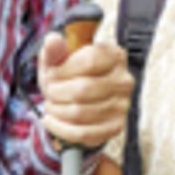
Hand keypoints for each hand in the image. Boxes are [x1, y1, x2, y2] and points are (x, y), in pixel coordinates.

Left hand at [38, 32, 132, 149]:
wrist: (81, 97)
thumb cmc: (70, 74)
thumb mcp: (59, 58)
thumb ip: (54, 49)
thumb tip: (52, 40)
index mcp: (114, 56)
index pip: (89, 61)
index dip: (64, 70)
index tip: (52, 74)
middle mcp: (124, 81)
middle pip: (83, 89)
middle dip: (57, 92)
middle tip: (49, 92)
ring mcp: (122, 106)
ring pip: (81, 113)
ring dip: (57, 111)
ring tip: (51, 105)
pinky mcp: (115, 127)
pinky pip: (83, 133)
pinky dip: (61, 129)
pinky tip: (51, 121)